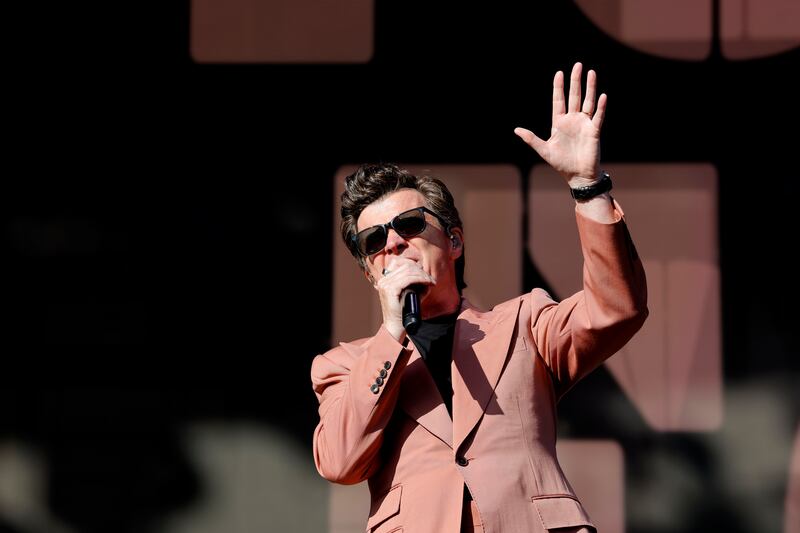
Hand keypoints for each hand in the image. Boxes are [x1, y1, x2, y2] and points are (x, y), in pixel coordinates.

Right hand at [374, 257, 435, 340]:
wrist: (395, 327)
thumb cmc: (402, 312)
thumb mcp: (409, 295)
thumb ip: (416, 286)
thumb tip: (427, 277)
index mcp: (385, 280)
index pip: (402, 266)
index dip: (416, 268)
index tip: (426, 275)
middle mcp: (383, 280)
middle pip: (406, 267)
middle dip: (421, 271)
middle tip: (431, 279)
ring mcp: (386, 284)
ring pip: (408, 272)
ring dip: (422, 275)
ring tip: (431, 281)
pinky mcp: (390, 289)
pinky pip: (408, 279)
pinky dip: (420, 279)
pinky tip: (427, 282)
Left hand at [514, 62, 606, 187]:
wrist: (578, 176)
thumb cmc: (561, 164)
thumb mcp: (544, 150)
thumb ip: (531, 139)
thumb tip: (516, 130)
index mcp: (559, 123)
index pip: (559, 101)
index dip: (559, 87)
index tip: (559, 73)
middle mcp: (572, 120)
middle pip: (574, 96)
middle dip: (575, 81)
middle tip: (578, 65)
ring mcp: (584, 124)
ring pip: (587, 102)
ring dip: (590, 88)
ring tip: (591, 73)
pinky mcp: (594, 131)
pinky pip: (598, 116)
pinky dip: (600, 106)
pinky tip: (601, 95)